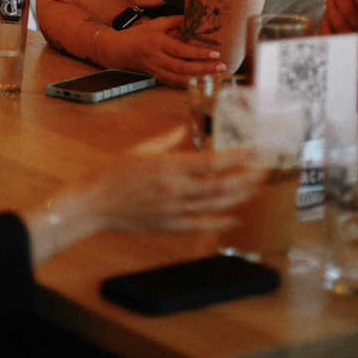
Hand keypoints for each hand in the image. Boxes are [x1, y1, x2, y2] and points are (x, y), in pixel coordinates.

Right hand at [92, 147, 260, 235]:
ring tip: (254, 190)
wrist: (94, 202)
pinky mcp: (169, 226)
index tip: (252, 152)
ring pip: (215, 206)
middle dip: (245, 179)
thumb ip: (165, 141)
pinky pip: (200, 226)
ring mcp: (174, 211)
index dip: (235, 157)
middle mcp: (176, 190)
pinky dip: (219, 223)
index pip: (211, 162)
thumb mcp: (140, 149)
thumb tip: (182, 130)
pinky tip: (233, 219)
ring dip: (238, 198)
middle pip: (220, 186)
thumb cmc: (113, 172)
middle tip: (263, 172)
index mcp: (169, 167)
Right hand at [109, 15, 226, 87]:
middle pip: (184, 67)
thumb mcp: (156, 23)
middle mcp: (157, 58)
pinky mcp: (156, 77)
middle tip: (222, 67)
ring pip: (180, 78)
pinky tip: (202, 82)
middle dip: (204, 68)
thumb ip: (176, 21)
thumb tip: (196, 17)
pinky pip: (174, 83)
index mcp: (158, 42)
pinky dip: (188, 84)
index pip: (182, 50)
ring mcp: (156, 70)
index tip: (216, 53)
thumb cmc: (140, 34)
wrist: (118, 50)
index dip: (199, 53)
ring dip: (199, 79)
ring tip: (216, 76)